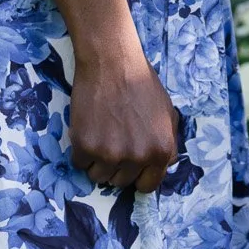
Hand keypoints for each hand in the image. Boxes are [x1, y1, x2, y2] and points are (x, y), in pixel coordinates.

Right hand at [70, 41, 179, 192]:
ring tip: (101, 133)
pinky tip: (88, 127)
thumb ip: (169, 142)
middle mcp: (137, 157)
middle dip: (117, 166)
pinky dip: (81, 150)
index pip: (147, 186)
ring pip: (98, 177)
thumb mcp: (167, 113)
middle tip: (113, 140)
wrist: (112, 61)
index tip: (130, 165)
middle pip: (121, 182)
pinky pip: (79, 163)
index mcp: (161, 151)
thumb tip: (165, 164)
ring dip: (97, 161)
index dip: (137, 176)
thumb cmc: (141, 83)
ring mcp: (110, 153)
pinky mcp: (85, 146)